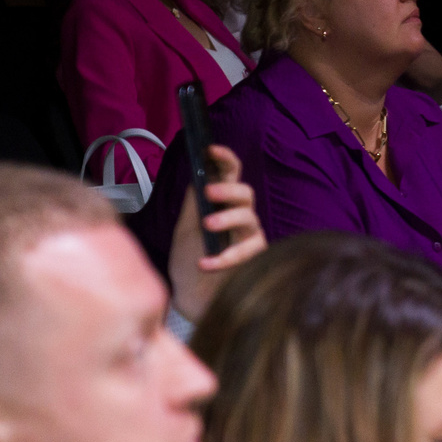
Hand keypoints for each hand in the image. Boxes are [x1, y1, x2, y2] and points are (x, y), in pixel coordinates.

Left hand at [165, 148, 264, 323]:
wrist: (190, 292)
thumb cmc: (189, 256)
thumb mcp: (186, 224)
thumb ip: (194, 201)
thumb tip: (198, 174)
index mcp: (222, 202)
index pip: (231, 173)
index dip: (225, 159)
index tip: (211, 149)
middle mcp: (240, 215)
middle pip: (246, 193)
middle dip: (228, 190)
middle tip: (208, 192)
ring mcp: (250, 236)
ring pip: (249, 218)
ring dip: (227, 219)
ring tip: (207, 226)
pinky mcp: (255, 258)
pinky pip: (247, 251)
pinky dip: (225, 256)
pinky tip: (206, 263)